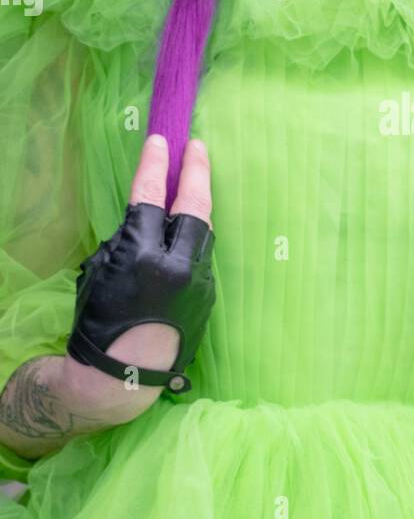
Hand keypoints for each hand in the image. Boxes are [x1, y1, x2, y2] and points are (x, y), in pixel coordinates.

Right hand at [61, 135, 214, 423]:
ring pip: (206, 231)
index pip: (151, 198)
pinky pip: (203, 256)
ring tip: (197, 178)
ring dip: (201, 203)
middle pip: (196, 207)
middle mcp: (179, 268)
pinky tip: (189, 227)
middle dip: (198, 172)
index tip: (160, 141)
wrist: (123, 377)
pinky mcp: (209, 296)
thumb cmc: (99, 323)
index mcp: (144, 259)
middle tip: (197, 147)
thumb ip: (126, 240)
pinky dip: (196, 237)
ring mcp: (200, 282)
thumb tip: (147, 217)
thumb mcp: (101, 271)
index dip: (155, 166)